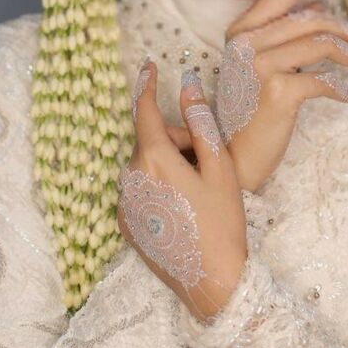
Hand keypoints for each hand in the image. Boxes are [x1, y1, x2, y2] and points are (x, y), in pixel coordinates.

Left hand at [117, 58, 246, 322]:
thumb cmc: (222, 221)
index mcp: (154, 159)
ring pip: (146, 163)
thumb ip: (200, 120)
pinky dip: (158, 185)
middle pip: (151, 139)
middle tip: (205, 161)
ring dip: (168, 163)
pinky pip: (140, 187)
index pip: (143, 110)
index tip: (150, 65)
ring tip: (197, 189)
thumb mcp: (219, 165)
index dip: (147, 84)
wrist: (213, 282)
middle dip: (176, 139)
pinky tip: (182, 205)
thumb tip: (188, 83)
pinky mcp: (125, 223)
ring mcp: (125, 203)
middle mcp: (131, 177)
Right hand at [216, 0, 347, 192]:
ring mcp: (259, 64)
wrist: (234, 157)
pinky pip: (322, 79)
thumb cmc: (251, 111)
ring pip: (320, 44)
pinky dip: (343, 87)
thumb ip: (285, 36)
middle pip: (309, 16)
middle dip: (346, 25)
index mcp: (241, 31)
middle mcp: (246, 42)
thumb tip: (322, 7)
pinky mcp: (276, 91)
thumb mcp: (261, 65)